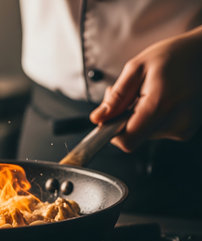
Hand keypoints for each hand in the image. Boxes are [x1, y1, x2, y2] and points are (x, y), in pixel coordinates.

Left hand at [90, 26, 201, 151]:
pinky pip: (157, 130)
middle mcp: (176, 123)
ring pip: (144, 134)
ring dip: (137, 117)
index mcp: (161, 106)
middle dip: (123, 118)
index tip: (109, 117)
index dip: (112, 132)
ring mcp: (184, 129)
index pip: (127, 140)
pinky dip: (150, 118)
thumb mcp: (137, 68)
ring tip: (146, 93)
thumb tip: (99, 118)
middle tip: (129, 94)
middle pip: (134, 137)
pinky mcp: (186, 130)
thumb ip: (116, 97)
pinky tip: (158, 99)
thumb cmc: (174, 56)